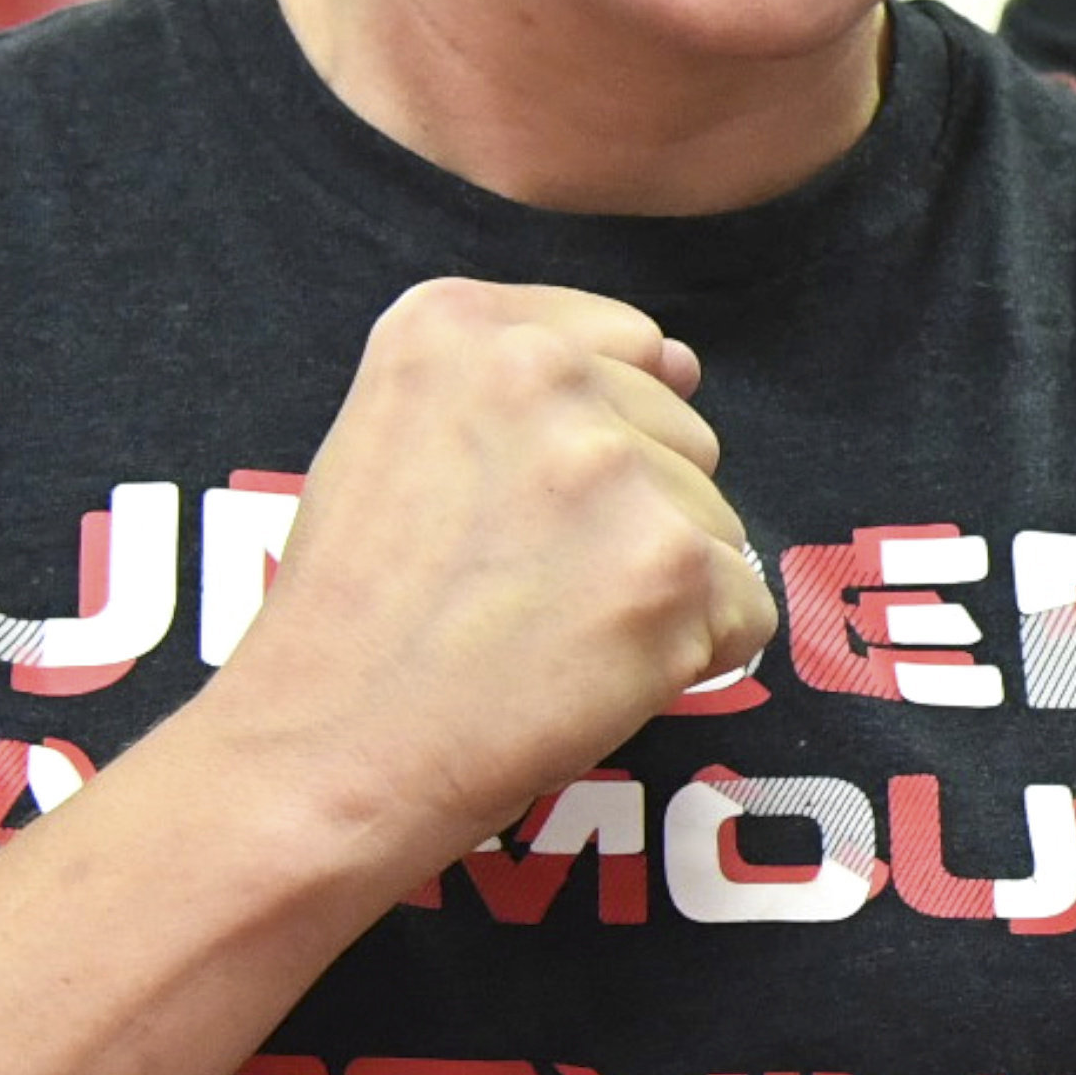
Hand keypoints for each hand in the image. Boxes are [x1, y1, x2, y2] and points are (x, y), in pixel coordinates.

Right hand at [199, 282, 776, 873]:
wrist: (328, 751)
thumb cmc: (360, 612)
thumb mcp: (397, 435)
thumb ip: (529, 382)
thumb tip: (682, 360)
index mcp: (459, 324)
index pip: (624, 345)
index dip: (592, 443)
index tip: (523, 509)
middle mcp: (539, 371)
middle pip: (679, 437)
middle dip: (630, 517)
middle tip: (520, 587)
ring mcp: (609, 465)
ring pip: (716, 523)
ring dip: (659, 587)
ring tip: (546, 632)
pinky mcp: (670, 564)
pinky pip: (747, 607)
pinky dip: (694, 655)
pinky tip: (594, 675)